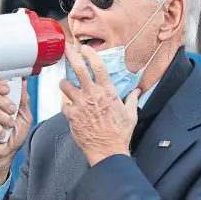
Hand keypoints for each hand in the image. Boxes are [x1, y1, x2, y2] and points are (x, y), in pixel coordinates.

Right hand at [0, 79, 32, 187]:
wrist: (5, 154)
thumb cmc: (13, 135)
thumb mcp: (24, 116)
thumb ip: (23, 99)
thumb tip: (23, 82)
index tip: (8, 90)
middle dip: (3, 101)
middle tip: (12, 111)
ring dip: (1, 116)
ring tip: (9, 125)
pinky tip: (0, 133)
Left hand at [59, 45, 140, 165]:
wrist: (107, 151)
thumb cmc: (120, 133)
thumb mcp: (131, 114)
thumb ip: (132, 99)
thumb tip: (137, 91)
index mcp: (107, 91)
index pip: (97, 66)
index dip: (89, 53)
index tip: (85, 48)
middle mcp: (92, 95)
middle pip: (78, 69)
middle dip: (70, 56)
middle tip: (65, 49)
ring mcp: (79, 105)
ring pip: (65, 85)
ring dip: (64, 82)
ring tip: (66, 83)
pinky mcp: (71, 116)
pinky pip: (63, 103)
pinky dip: (65, 102)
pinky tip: (69, 104)